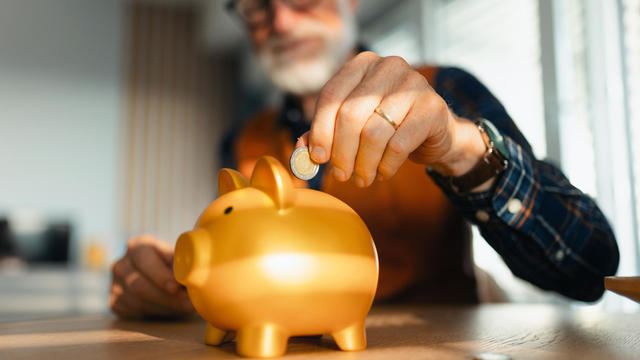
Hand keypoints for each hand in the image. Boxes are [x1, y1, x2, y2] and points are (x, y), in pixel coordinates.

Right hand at [109, 235, 194, 318]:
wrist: (159, 278)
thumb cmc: (173, 264)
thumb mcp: (177, 257)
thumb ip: (182, 261)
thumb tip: (194, 269)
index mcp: (137, 246)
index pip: (145, 260)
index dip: (161, 275)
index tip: (176, 287)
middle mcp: (121, 264)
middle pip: (139, 284)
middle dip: (166, 297)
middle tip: (188, 304)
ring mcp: (115, 284)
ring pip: (138, 301)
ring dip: (165, 307)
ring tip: (187, 308)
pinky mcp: (115, 302)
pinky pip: (134, 312)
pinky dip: (156, 313)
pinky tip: (172, 311)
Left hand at [296, 51, 487, 188]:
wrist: (435, 131)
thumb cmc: (387, 126)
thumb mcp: (353, 125)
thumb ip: (324, 133)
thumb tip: (301, 151)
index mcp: (362, 63)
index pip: (331, 96)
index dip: (320, 131)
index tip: (318, 158)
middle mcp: (388, 66)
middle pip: (350, 115)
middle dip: (342, 153)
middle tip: (341, 176)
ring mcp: (413, 84)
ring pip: (374, 133)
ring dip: (364, 164)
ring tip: (362, 178)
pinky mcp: (432, 108)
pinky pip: (398, 145)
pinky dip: (385, 166)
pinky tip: (382, 173)